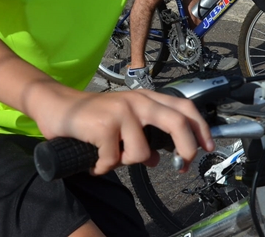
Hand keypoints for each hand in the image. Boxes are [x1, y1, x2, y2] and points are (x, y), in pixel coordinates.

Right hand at [33, 85, 213, 175]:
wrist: (57, 105)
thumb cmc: (91, 117)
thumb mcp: (124, 124)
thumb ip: (144, 137)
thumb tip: (159, 158)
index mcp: (146, 98)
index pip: (184, 108)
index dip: (200, 128)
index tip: (207, 147)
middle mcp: (138, 101)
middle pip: (177, 122)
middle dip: (187, 147)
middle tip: (183, 165)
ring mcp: (122, 111)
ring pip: (142, 153)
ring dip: (124, 163)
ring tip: (108, 155)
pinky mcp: (105, 125)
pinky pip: (113, 160)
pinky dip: (102, 166)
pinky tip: (93, 158)